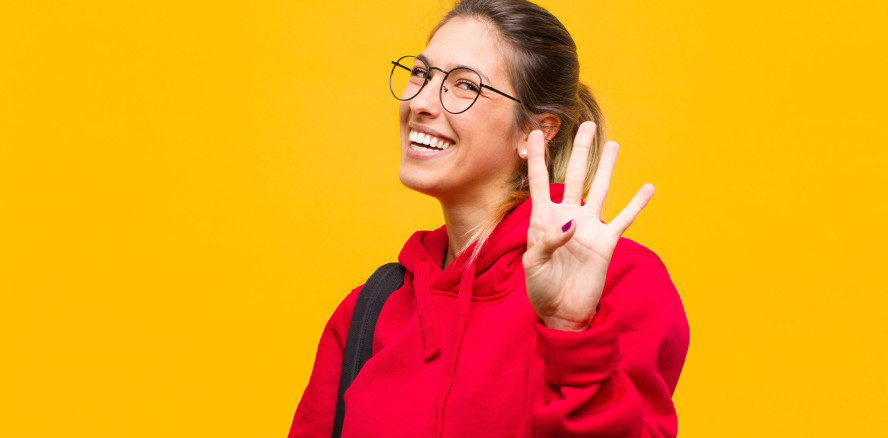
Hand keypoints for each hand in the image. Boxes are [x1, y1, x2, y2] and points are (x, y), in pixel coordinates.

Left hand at [522, 121, 654, 330]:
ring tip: (613, 144)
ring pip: (600, 189)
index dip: (537, 158)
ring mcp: (589, 227)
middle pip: (576, 176)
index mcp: (543, 219)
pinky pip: (624, 219)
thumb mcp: (533, 265)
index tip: (534, 133)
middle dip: (581, 150)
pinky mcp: (606, 242)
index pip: (540, 182)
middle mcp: (568, 216)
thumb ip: (547, 242)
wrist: (562, 312)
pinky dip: (637, 204)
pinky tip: (648, 188)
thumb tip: (570, 224)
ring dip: (607, 167)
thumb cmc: (540, 288)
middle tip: (586, 125)